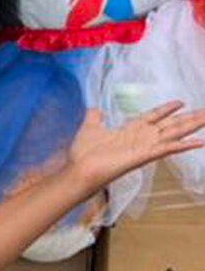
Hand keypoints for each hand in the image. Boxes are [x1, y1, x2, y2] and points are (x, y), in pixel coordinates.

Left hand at [68, 102, 204, 189]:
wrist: (79, 169)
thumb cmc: (84, 153)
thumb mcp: (90, 128)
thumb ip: (95, 118)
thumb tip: (95, 108)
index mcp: (130, 130)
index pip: (153, 116)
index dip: (166, 109)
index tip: (181, 102)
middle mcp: (141, 138)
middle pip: (170, 125)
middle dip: (189, 118)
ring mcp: (145, 147)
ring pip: (174, 134)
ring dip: (192, 126)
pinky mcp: (144, 156)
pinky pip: (167, 149)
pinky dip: (183, 145)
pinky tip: (200, 142)